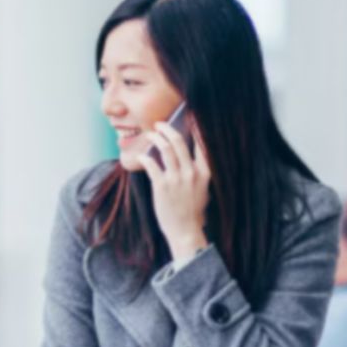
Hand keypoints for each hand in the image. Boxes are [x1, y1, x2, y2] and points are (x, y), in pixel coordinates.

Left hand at [136, 120, 210, 260]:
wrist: (185, 231)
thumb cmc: (193, 212)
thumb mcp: (202, 189)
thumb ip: (197, 171)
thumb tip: (185, 154)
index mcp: (204, 172)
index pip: (201, 143)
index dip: (194, 127)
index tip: (188, 115)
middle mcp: (191, 172)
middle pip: (178, 141)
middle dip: (167, 128)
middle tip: (159, 124)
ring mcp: (176, 179)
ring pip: (164, 149)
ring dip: (155, 138)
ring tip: (150, 135)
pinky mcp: (162, 186)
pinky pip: (151, 164)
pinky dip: (144, 157)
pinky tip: (141, 155)